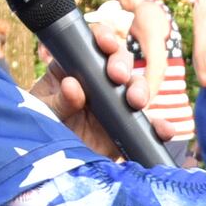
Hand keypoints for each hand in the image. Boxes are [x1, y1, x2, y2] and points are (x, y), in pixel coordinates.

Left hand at [33, 37, 152, 160]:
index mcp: (75, 68)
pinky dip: (159, 126)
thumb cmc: (42, 130)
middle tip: (117, 76)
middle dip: (123, 65)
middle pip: (121, 62)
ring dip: (140, 90)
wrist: (52, 166)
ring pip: (136, 87)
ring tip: (136, 101)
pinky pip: (148, 125)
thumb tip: (72, 85)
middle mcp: (99, 82)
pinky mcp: (127, 128)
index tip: (106, 44)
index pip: (93, 45)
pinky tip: (164, 130)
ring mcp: (116, 104)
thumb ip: (58, 100)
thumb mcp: (43, 112)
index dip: (104, 39)